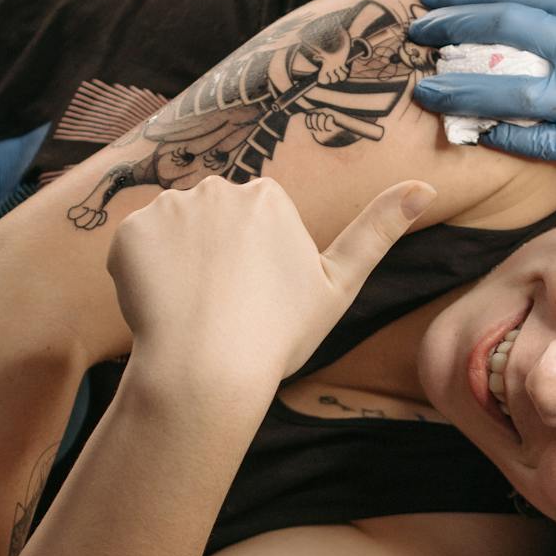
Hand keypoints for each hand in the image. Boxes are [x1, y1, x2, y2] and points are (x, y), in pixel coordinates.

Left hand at [106, 174, 436, 384]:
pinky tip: (161, 306)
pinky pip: (136, 248)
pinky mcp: (129, 231)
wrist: (206, 370)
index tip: (258, 298)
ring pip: (175, 234)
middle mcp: (219, 188)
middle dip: (216, 255)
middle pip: (214, 221)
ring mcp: (170, 207)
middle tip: (224, 308)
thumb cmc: (277, 335)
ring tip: (192, 309)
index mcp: (269, 196)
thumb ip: (378, 231)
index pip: (255, 220)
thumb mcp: (339, 286)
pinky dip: (142, 275)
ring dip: (179, 263)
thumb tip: (426, 185)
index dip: (256, 262)